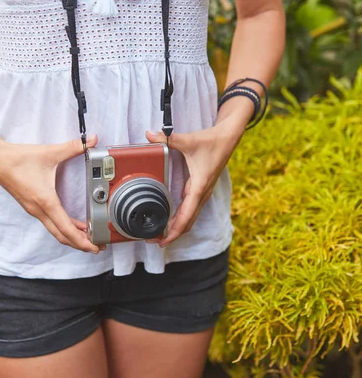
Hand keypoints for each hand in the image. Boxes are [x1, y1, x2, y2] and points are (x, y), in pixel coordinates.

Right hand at [0, 133, 103, 253]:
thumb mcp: (49, 153)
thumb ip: (73, 147)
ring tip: (89, 238)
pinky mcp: (32, 207)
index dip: (82, 240)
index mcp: (45, 201)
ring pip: (56, 231)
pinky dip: (64, 228)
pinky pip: (50, 223)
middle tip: (97, 247)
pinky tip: (74, 225)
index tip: (94, 247)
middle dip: (80, 244)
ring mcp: (34, 210)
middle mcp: (39, 210)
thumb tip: (91, 140)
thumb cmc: (18, 159)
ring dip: (72, 237)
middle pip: (62, 235)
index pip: (66, 228)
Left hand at [146, 115, 244, 246]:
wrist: (228, 138)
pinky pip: (191, 210)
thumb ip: (167, 139)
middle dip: (173, 235)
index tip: (163, 240)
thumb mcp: (188, 140)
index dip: (174, 231)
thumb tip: (150, 134)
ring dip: (177, 228)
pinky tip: (171, 221)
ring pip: (190, 218)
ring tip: (161, 235)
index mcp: (199, 186)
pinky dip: (181, 219)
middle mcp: (202, 193)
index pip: (186, 216)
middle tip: (155, 242)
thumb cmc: (211, 142)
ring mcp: (203, 193)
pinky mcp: (201, 190)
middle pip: (188, 222)